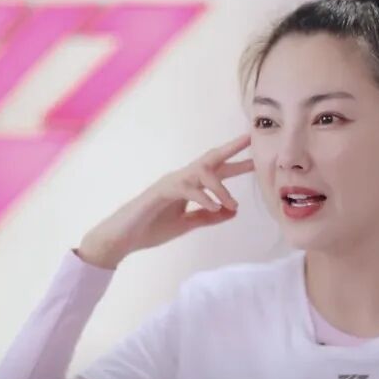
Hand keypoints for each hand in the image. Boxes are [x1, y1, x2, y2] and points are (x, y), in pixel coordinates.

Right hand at [77, 133, 253, 268]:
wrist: (121, 238)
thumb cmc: (151, 229)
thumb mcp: (187, 224)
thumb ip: (209, 217)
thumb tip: (235, 211)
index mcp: (188, 186)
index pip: (216, 172)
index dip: (237, 166)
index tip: (257, 161)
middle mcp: (181, 179)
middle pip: (210, 159)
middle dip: (231, 149)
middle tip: (251, 139)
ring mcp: (170, 183)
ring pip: (201, 172)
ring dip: (220, 186)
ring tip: (232, 203)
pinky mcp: (160, 192)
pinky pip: (186, 189)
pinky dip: (203, 197)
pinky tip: (214, 207)